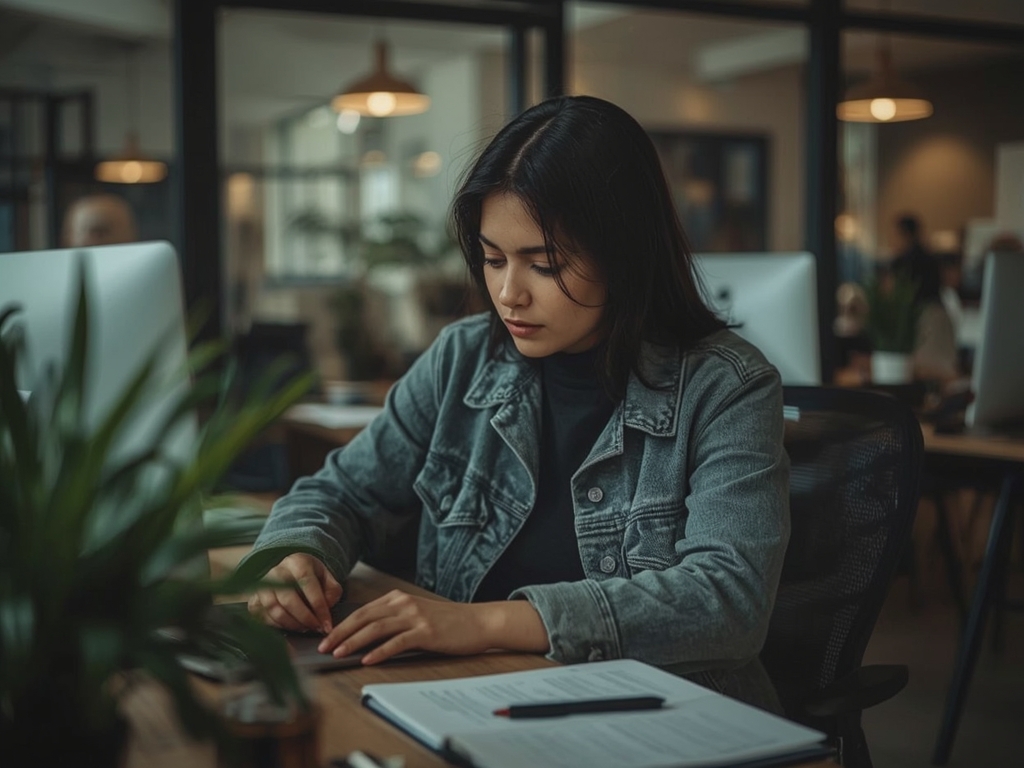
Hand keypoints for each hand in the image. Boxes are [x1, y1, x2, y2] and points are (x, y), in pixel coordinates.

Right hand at [248, 553, 342, 633]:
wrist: (289, 572)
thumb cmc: (310, 577)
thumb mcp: (326, 577)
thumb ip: (332, 591)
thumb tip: (327, 608)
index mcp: (296, 562)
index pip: (307, 583)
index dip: (318, 606)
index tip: (327, 623)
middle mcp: (276, 572)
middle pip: (289, 599)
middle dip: (305, 618)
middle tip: (317, 628)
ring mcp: (262, 586)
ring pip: (275, 610)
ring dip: (293, 624)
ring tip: (306, 628)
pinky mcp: (254, 600)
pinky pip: (265, 618)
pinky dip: (280, 627)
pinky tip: (293, 627)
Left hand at [317, 589, 548, 663]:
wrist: (478, 622)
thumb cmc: (447, 623)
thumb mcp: (416, 615)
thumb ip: (393, 620)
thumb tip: (364, 635)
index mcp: (398, 598)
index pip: (362, 611)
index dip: (341, 625)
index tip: (325, 638)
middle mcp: (404, 604)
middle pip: (364, 617)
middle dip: (340, 633)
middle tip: (322, 648)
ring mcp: (415, 617)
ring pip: (376, 628)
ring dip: (353, 641)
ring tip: (338, 654)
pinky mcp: (426, 632)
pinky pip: (397, 642)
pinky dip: (380, 651)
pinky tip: (367, 660)